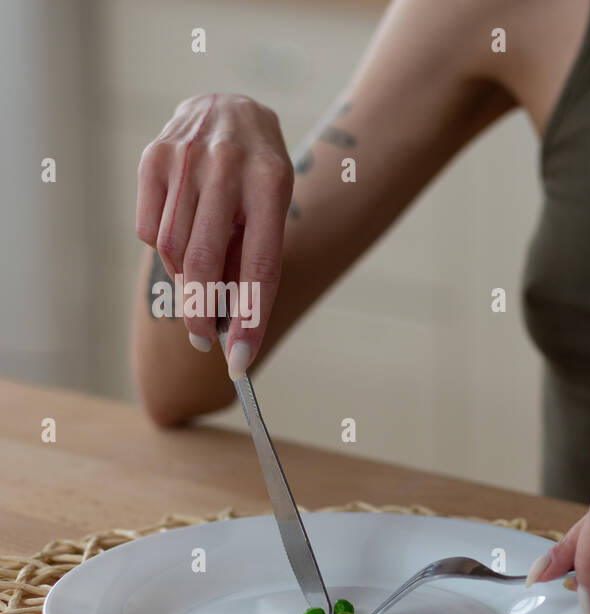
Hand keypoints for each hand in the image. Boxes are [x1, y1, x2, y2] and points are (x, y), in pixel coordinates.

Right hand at [136, 94, 293, 377]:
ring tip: (202, 269)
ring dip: (186, 277)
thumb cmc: (259, 175)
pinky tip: (183, 231)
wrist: (233, 108)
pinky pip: (148, 230)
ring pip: (173, 250)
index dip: (250, 319)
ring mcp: (185, 159)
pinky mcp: (153, 157)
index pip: (260, 266)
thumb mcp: (273, 210)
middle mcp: (227, 167)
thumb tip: (228, 324)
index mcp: (271, 184)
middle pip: (206, 263)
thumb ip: (250, 258)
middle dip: (203, 313)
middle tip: (204, 340)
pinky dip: (163, 248)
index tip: (240, 360)